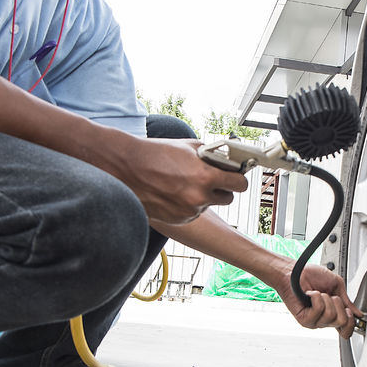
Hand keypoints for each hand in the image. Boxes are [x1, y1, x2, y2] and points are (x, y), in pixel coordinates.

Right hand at [116, 138, 247, 223]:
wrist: (125, 168)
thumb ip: (211, 155)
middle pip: (229, 199)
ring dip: (204, 197)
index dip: (238, 180)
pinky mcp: (178, 219)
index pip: (240, 185)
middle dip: (223, 189)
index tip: (235, 177)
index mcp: (206, 177)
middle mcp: (199, 197)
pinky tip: (173, 192)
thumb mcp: (189, 147)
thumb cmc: (155, 153)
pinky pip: (192, 213)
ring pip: (209, 206)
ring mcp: (188, 211)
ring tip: (185, 183)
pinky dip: (188, 205)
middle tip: (212, 180)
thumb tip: (226, 160)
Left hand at [277, 263, 362, 339]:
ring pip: (331, 315)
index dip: (352, 323)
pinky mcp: (305, 319)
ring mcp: (314, 322)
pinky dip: (316, 298)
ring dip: (326, 299)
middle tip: (330, 297)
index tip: (351, 312)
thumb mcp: (336, 286)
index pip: (346, 331)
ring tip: (318, 294)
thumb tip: (357, 313)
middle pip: (342, 322)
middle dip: (339, 305)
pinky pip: (318, 310)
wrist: (295, 271)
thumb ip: (347, 301)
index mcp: (333, 314)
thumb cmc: (311, 276)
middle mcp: (324, 321)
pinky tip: (310, 296)